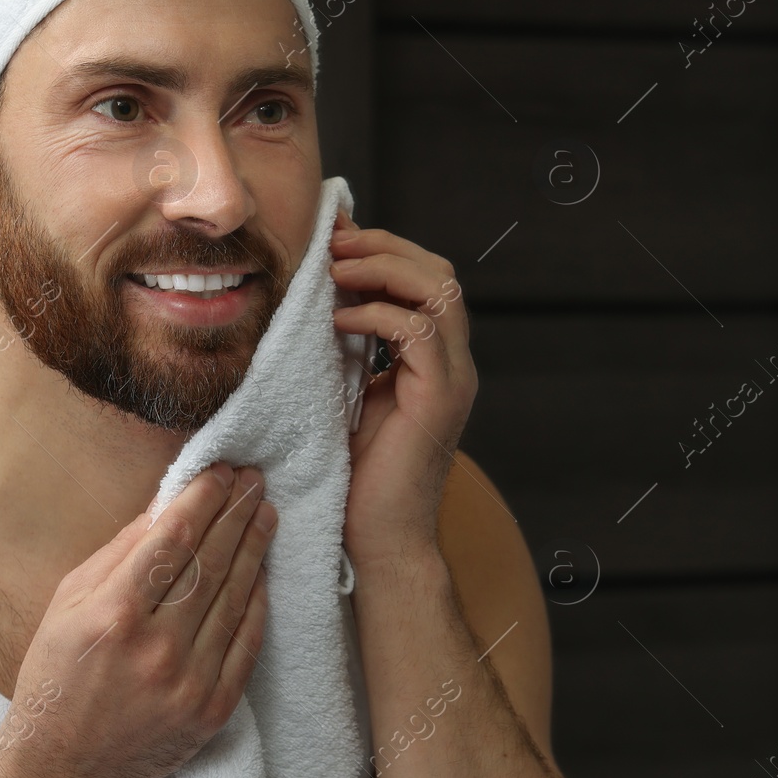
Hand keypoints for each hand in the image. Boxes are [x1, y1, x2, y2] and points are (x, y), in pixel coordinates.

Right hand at [6, 462, 275, 777]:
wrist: (62, 770)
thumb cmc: (56, 676)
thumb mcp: (67, 604)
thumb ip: (119, 553)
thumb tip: (166, 506)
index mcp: (113, 614)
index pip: (174, 540)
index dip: (203, 499)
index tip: (222, 472)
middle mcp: (156, 647)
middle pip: (212, 562)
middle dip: (236, 513)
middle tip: (255, 481)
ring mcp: (190, 681)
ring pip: (235, 598)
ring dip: (255, 549)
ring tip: (265, 514)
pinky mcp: (213, 710)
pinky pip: (246, 643)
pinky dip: (258, 603)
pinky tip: (263, 571)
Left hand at [329, 209, 476, 567]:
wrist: (380, 540)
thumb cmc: (358, 476)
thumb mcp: (350, 393)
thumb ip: (351, 347)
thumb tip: (323, 296)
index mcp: (436, 360)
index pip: (427, 279)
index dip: (384, 249)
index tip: (335, 237)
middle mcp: (454, 364)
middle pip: (440, 273)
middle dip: (385, 247)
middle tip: (334, 244)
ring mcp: (453, 380)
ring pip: (440, 292)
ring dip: (383, 270)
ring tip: (336, 272)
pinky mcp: (439, 400)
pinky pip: (420, 332)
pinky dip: (377, 316)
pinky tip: (340, 322)